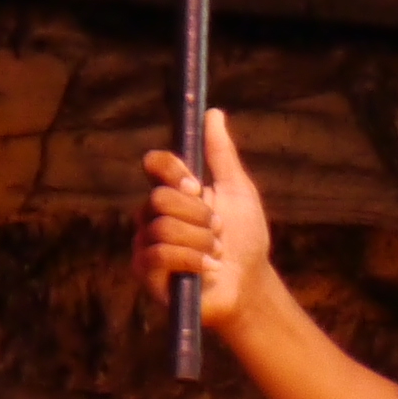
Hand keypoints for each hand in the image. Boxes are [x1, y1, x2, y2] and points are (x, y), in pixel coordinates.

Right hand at [136, 111, 270, 330]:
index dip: (172, 170)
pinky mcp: (147, 273)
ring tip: (217, 253)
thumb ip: (221, 155)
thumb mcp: (238, 192)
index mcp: (173, 192)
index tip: (196, 184)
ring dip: (201, 241)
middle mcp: (153, 215)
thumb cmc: (245, 239)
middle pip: (159, 198)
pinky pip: (159, 255)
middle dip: (198, 215)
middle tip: (218, 230)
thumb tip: (212, 113)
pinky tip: (211, 268)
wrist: (251, 284)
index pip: (156, 164)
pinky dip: (193, 260)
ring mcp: (146, 244)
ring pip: (163, 227)